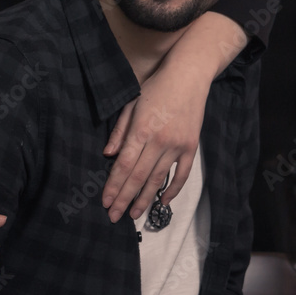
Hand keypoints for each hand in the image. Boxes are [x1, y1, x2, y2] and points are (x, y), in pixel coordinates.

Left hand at [101, 11, 246, 221]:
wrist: (188, 77)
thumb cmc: (155, 87)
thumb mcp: (131, 104)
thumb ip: (119, 131)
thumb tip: (108, 155)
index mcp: (141, 129)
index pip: (124, 165)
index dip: (114, 186)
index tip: (105, 202)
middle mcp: (159, 141)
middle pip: (139, 177)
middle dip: (125, 199)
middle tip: (114, 217)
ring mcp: (177, 145)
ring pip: (158, 179)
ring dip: (145, 199)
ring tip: (134, 215)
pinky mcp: (191, 147)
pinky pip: (181, 174)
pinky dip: (172, 190)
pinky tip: (162, 202)